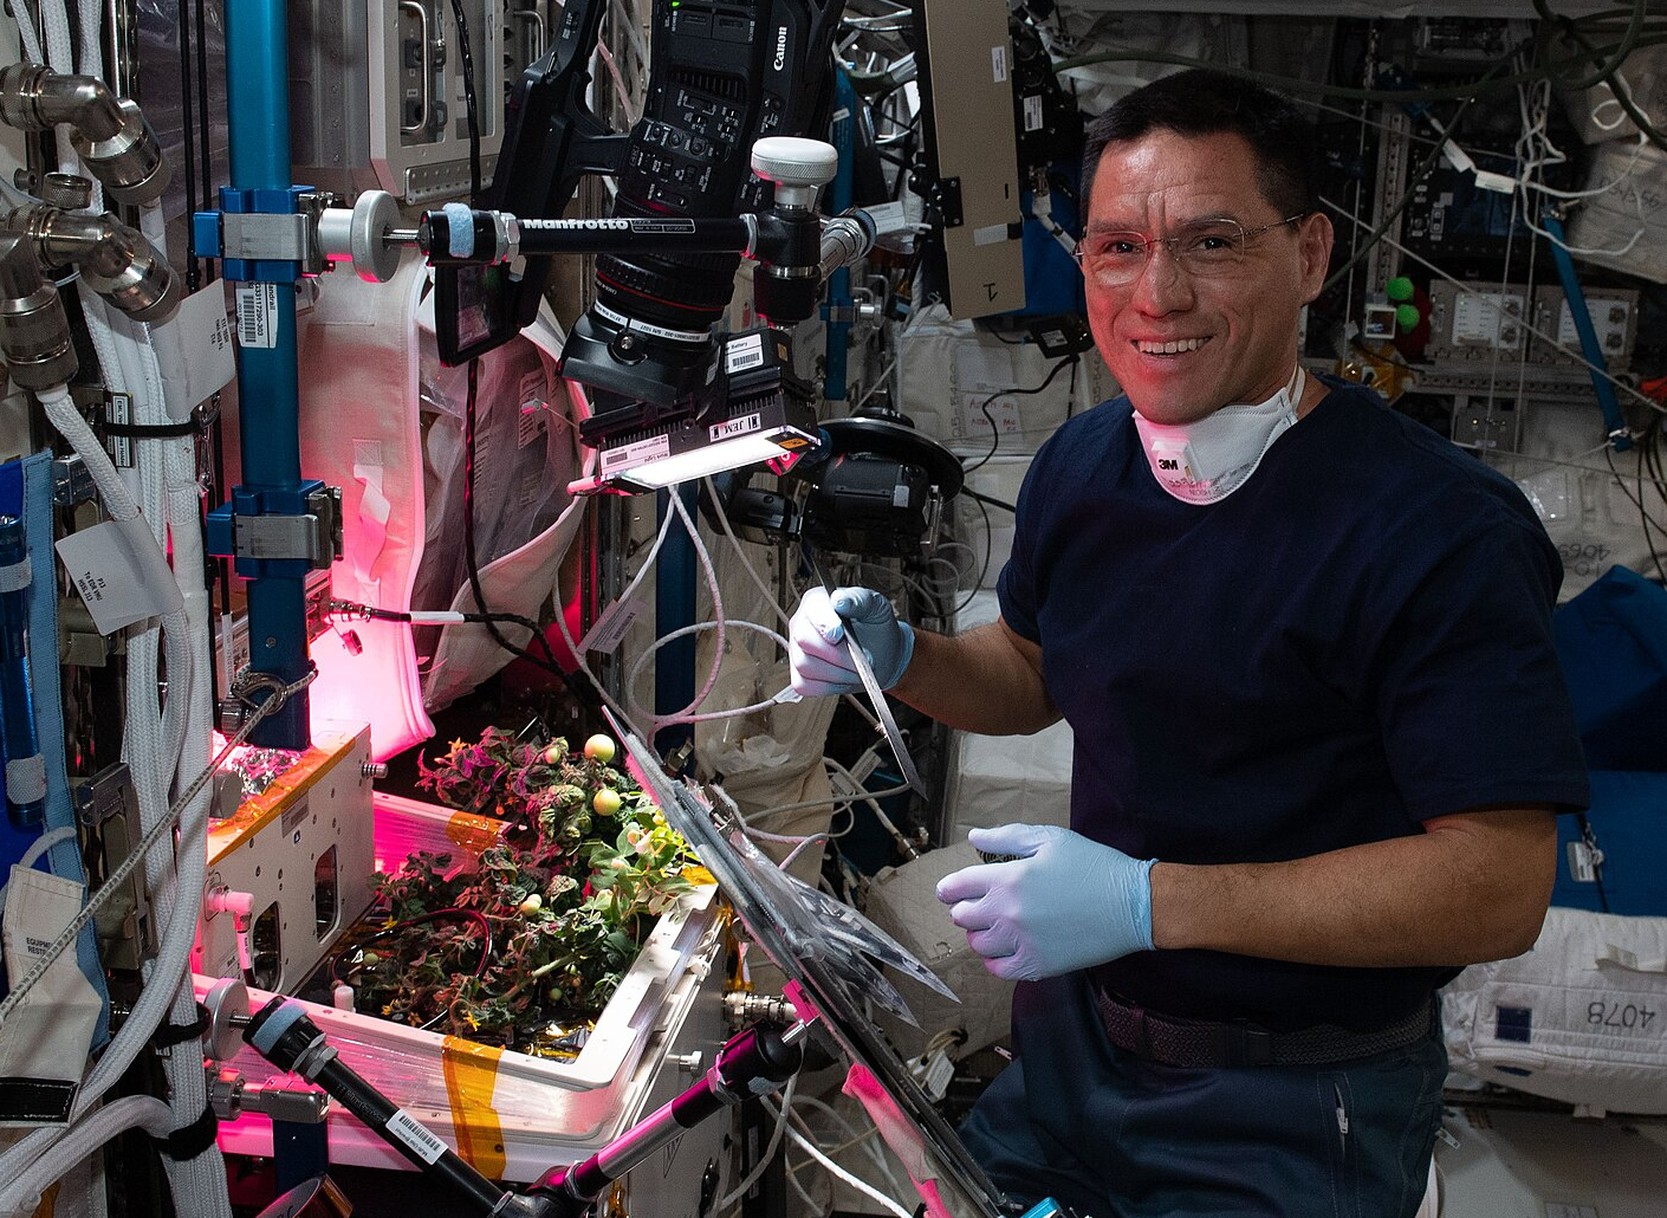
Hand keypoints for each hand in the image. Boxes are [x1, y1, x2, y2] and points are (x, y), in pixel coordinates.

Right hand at [788, 585, 914, 698]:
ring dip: (838, 672)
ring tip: (858, 668)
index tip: (840, 634)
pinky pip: (806, 685)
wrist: (881, 654)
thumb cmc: (876, 628)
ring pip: (805, 666)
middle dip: (838, 654)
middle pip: (805, 641)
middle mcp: (801, 625)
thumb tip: (839, 600)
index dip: (825, 624)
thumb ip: (858, 600)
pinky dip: (830, 686)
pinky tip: (844, 677)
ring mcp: (796, 651)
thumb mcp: (877, 607)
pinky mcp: (799, 676)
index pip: (812, 612)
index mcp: (817, 602)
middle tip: (864, 658)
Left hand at [935, 823, 1155, 980]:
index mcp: (1008, 879)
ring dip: (981, 934)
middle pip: (962, 917)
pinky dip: (996, 960)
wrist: (1133, 904)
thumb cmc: (1093, 865)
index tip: (948, 891)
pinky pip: (999, 970)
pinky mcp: (1038, 965)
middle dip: (966, 909)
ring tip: (996, 926)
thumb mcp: (1050, 839)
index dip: (949, 888)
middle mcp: (1008, 913)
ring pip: (978, 945)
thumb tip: (974, 837)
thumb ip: (1006, 838)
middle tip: (980, 905)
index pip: (958, 887)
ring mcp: (1022, 942)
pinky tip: (1007, 948)